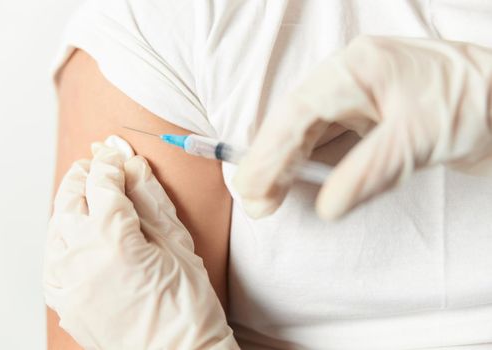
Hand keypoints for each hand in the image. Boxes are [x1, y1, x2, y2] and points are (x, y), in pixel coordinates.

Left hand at [44, 136, 237, 348]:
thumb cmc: (186, 304)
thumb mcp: (177, 244)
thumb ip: (150, 199)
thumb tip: (134, 164)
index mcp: (114, 240)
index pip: (103, 184)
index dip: (111, 162)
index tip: (117, 153)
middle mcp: (80, 258)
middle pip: (71, 199)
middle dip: (84, 175)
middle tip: (99, 164)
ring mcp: (66, 282)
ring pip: (56, 226)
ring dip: (71, 203)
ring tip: (89, 195)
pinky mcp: (63, 300)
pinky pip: (51, 257)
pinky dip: (62, 237)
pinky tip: (78, 232)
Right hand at [234, 36, 491, 219]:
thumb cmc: (470, 103)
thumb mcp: (420, 136)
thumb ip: (370, 170)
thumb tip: (328, 206)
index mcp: (356, 68)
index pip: (300, 110)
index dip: (270, 150)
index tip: (252, 187)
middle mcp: (349, 80)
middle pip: (295, 121)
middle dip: (271, 161)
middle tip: (254, 202)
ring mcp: (355, 100)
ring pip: (306, 132)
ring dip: (285, 165)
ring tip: (266, 199)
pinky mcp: (365, 120)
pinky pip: (325, 141)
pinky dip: (307, 164)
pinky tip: (294, 181)